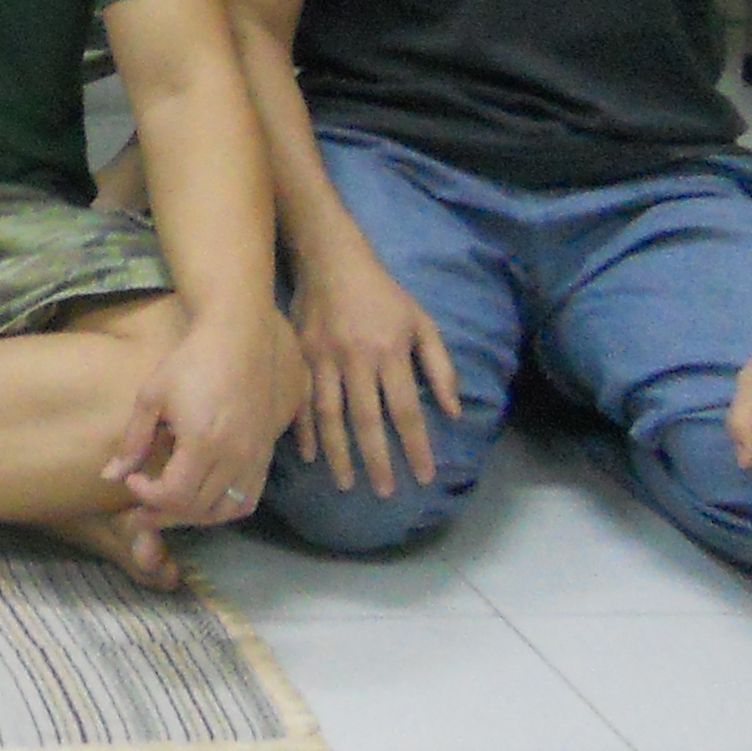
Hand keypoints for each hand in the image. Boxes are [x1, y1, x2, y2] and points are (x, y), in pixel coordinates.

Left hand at [106, 304, 299, 528]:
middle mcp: (234, 458)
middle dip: (164, 512)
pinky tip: (201, 498)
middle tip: (141, 503)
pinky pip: (247, 500)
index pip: (174, 496)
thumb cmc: (191, 362)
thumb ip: (133, 441)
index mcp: (203, 442)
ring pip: (224, 511)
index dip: (147, 496)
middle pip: (198, 509)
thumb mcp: (152, 396)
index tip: (132, 480)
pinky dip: (222, 508)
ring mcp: (255, 459)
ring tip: (168, 505)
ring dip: (193, 516)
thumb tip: (109, 476)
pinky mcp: (266, 455)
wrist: (240, 340)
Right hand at [289, 249, 463, 493]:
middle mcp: (356, 358)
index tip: (424, 476)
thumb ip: (440, 366)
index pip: (406, 410)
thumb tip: (453, 411)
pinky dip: (303, 428)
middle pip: (366, 419)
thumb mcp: (421, 322)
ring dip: (338, 453)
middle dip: (376, 460)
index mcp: (390, 351)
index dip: (415, 446)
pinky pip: (300, 398)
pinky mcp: (298, 353)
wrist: (330, 258)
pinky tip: (309, 454)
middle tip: (385, 492)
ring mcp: (322, 357)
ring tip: (346, 484)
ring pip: (329, 415)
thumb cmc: (382, 293)